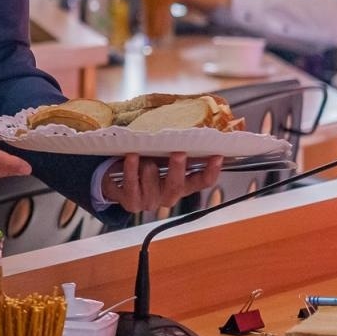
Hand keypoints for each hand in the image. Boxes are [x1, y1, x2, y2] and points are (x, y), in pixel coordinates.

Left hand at [100, 152, 222, 213]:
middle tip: (179, 153)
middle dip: (178, 169)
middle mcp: (168, 197)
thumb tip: (189, 132)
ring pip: (152, 180)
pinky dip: (131, 168)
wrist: (118, 181)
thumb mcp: (162, 159)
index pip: (202, 183)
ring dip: (146, 163)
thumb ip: (176, 152)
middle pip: (177, 186)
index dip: (211, 172)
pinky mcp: (131, 203)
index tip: (217, 156)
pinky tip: (131, 156)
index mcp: (181, 187)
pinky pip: (132, 184)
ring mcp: (150, 202)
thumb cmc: (145, 166)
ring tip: (141, 153)